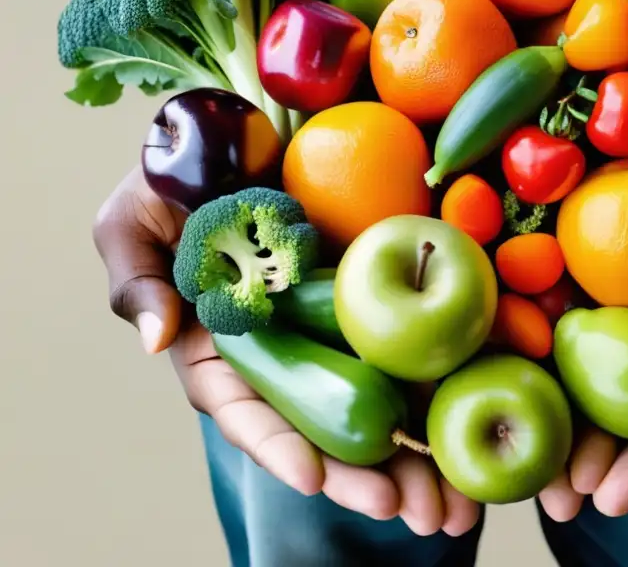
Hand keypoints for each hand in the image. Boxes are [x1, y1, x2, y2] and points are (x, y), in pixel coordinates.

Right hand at [92, 166, 479, 536]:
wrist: (240, 133)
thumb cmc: (173, 182)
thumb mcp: (132, 223)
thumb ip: (137, 281)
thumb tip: (157, 337)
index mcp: (221, 350)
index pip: (246, 409)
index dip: (277, 445)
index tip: (313, 477)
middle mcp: (283, 351)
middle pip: (324, 425)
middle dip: (364, 475)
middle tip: (409, 512)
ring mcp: (333, 326)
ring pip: (378, 401)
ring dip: (416, 456)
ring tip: (454, 504)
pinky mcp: (378, 297)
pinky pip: (412, 344)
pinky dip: (442, 386)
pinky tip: (476, 419)